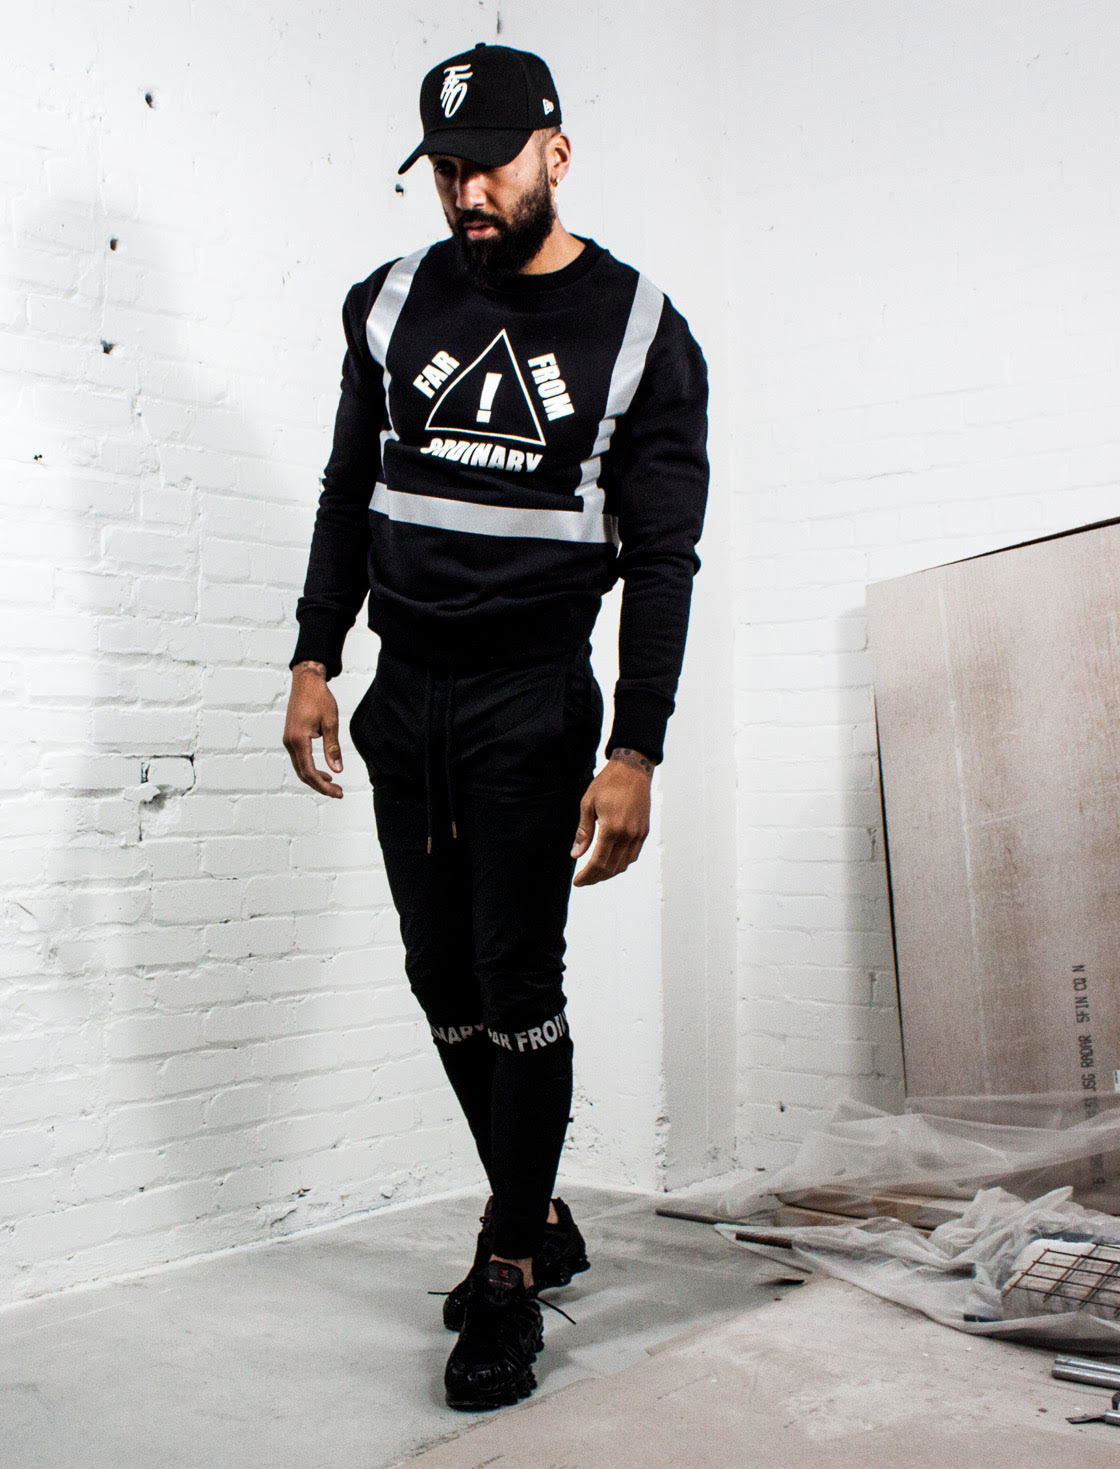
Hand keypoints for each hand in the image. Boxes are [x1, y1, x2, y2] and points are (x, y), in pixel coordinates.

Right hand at [283, 662, 343, 797]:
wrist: (306, 682)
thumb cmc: (319, 698)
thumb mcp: (330, 723)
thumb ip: (332, 748)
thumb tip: (338, 769)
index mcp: (298, 740)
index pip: (309, 772)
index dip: (323, 786)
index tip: (338, 792)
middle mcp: (289, 742)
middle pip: (303, 773)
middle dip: (320, 785)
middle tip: (338, 792)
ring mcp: (288, 740)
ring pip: (300, 767)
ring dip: (315, 778)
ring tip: (333, 783)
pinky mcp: (291, 737)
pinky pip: (299, 759)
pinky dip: (310, 768)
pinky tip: (323, 771)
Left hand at [570, 751, 653, 886]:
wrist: (633, 770)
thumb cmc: (608, 783)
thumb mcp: (588, 804)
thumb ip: (583, 832)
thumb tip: (575, 854)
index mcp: (612, 828)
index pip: (598, 862)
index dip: (587, 876)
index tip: (577, 881)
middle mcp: (628, 834)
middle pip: (612, 868)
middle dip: (596, 878)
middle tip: (584, 880)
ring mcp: (638, 834)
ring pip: (624, 864)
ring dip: (609, 872)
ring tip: (595, 873)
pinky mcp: (644, 831)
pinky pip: (633, 855)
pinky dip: (621, 863)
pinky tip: (611, 861)